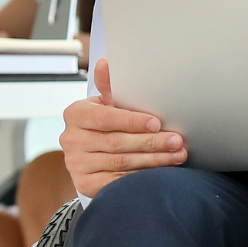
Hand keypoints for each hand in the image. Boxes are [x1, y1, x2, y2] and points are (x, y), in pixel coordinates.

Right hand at [60, 58, 184, 197]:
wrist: (93, 154)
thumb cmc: (107, 124)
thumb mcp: (108, 104)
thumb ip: (109, 86)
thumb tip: (105, 62)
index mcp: (74, 114)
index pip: (105, 118)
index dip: (132, 121)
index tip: (157, 123)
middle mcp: (70, 139)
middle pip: (116, 142)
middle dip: (151, 142)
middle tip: (177, 141)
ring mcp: (75, 164)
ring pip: (121, 162)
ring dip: (153, 160)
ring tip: (177, 155)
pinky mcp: (84, 184)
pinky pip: (117, 181)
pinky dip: (141, 177)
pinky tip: (160, 172)